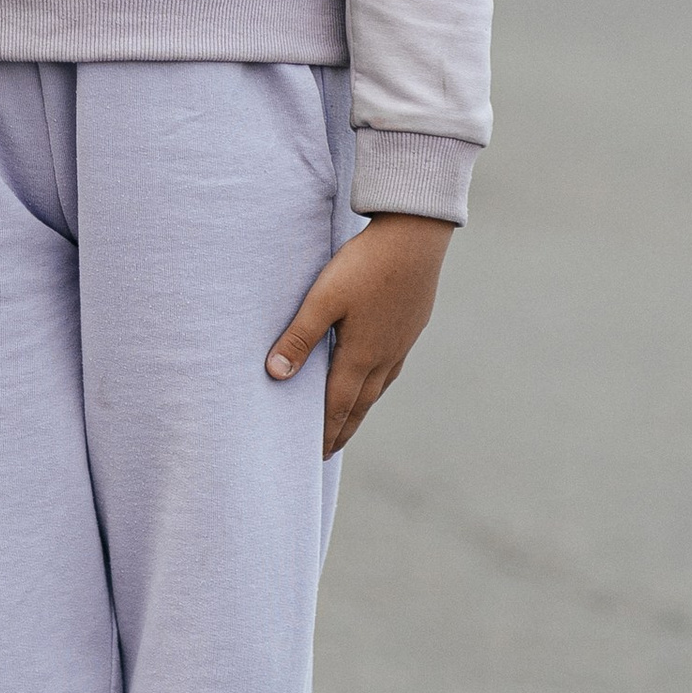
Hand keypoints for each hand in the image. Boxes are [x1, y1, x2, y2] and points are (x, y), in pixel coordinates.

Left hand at [268, 214, 452, 454]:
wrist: (416, 237)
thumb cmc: (366, 265)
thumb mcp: (324, 298)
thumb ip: (299, 336)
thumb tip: (275, 374)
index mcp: (360, 356)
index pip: (337, 406)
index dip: (325, 432)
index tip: (315, 455)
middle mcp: (384, 357)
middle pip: (359, 404)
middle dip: (342, 430)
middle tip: (328, 452)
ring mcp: (401, 342)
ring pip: (377, 387)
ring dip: (360, 408)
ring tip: (348, 421)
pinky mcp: (411, 326)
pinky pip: (390, 368)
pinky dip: (376, 383)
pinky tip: (374, 375)